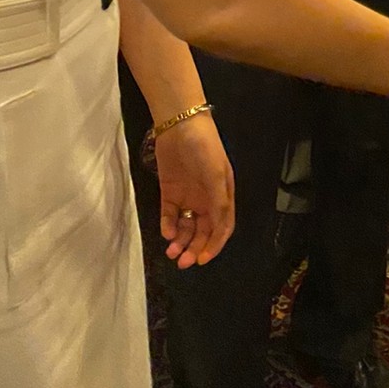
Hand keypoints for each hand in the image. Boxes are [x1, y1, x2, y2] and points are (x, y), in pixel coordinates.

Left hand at [154, 112, 234, 268]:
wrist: (180, 125)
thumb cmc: (204, 148)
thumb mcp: (217, 174)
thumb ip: (219, 203)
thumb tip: (220, 231)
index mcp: (222, 195)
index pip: (221, 227)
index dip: (214, 245)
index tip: (201, 260)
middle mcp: (206, 199)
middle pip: (202, 231)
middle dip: (194, 248)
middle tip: (183, 262)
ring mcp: (187, 196)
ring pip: (185, 227)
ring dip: (180, 241)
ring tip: (172, 251)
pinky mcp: (170, 192)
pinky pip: (169, 216)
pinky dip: (168, 226)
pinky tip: (166, 231)